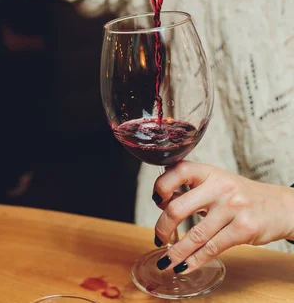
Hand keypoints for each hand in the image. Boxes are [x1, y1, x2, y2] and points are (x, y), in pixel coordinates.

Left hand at [153, 161, 293, 274]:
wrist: (280, 206)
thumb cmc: (240, 195)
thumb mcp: (216, 182)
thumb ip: (191, 189)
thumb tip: (160, 203)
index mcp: (210, 172)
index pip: (179, 171)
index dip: (161, 186)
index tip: (156, 200)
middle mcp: (220, 187)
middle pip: (178, 208)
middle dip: (162, 227)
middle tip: (158, 237)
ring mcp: (233, 208)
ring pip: (195, 234)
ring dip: (176, 252)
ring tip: (166, 261)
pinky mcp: (244, 229)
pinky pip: (212, 248)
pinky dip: (195, 260)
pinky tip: (185, 266)